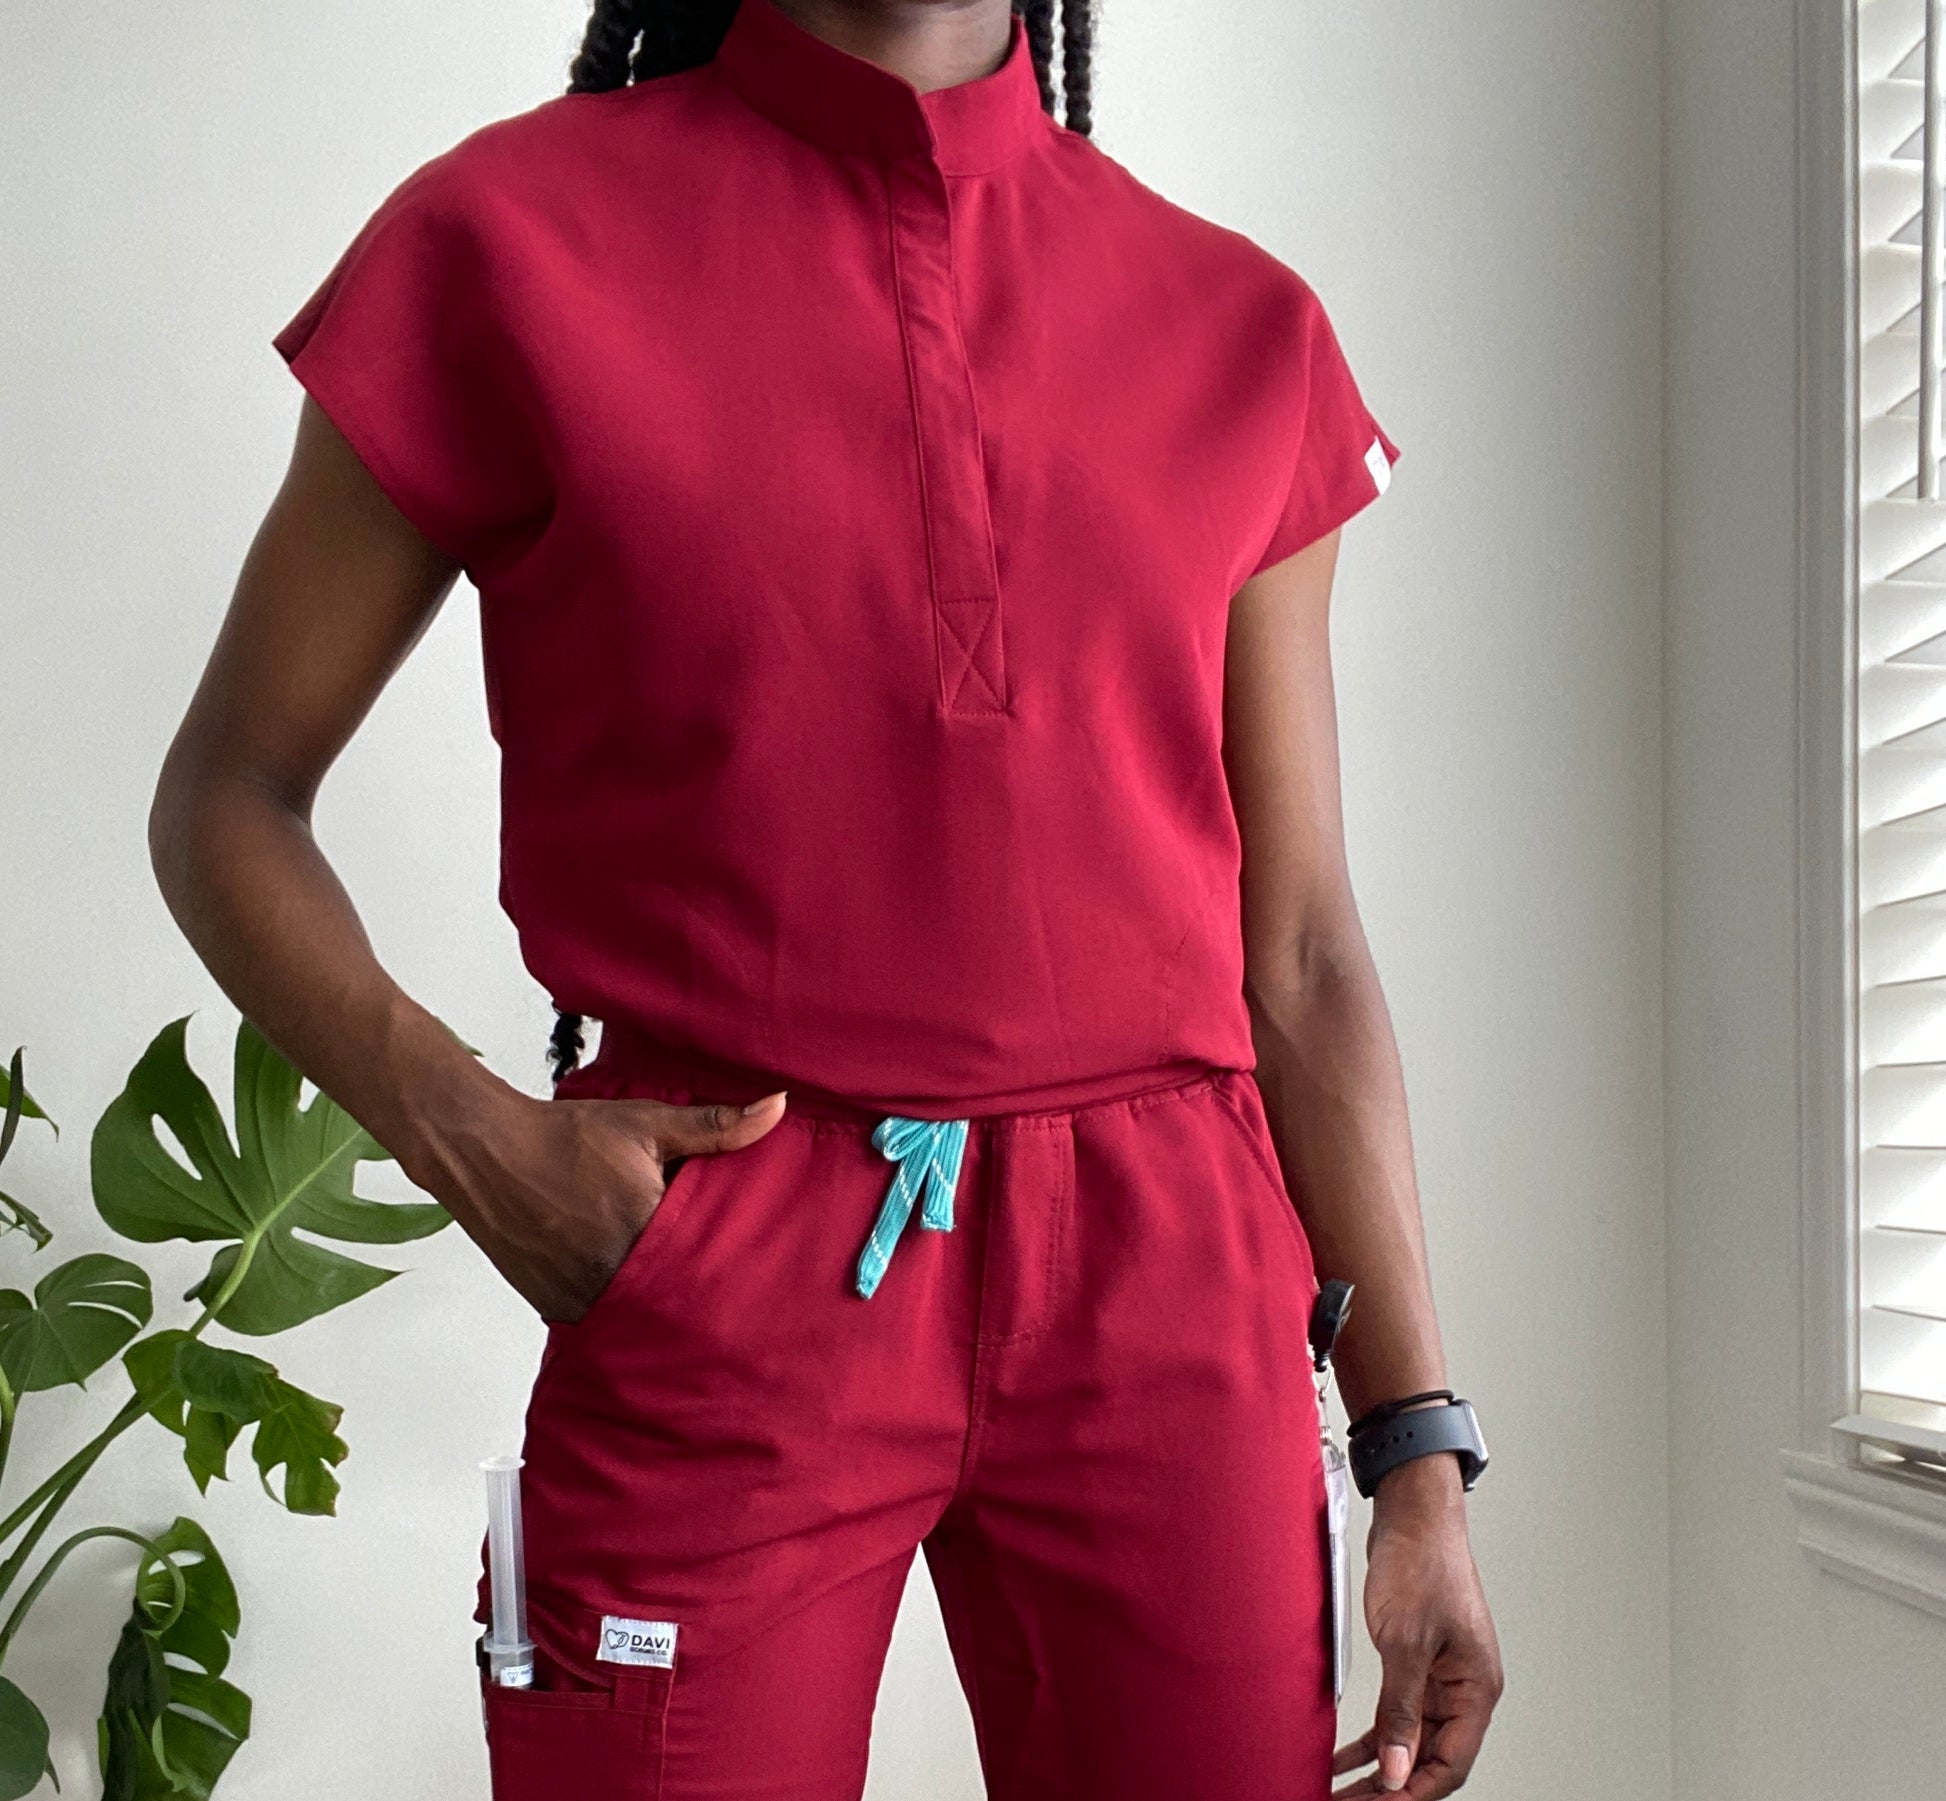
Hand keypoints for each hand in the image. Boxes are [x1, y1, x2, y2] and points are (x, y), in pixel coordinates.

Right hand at [399, 1078, 788, 1322]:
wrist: (487, 1152)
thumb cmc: (567, 1136)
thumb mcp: (646, 1123)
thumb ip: (717, 1126)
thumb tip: (778, 1107)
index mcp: (645, 1229)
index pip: (708, 1264)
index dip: (732, 1268)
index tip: (757, 1274)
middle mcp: (613, 1272)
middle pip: (675, 1297)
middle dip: (700, 1294)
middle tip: (735, 1301)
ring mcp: (581, 1296)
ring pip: (639, 1316)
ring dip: (661, 1308)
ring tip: (689, 1303)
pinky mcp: (556, 1308)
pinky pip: (603, 1321)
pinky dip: (622, 1313)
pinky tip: (639, 1300)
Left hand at [1332, 1454, 1501, 1797]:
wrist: (1411, 1513)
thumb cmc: (1422, 1563)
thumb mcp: (1406, 1643)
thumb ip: (1400, 1710)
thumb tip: (1395, 1768)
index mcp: (1477, 1688)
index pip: (1450, 1763)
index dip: (1412, 1791)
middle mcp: (1463, 1687)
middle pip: (1430, 1757)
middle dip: (1390, 1785)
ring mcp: (1440, 1674)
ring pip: (1411, 1738)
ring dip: (1378, 1764)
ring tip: (1342, 1788)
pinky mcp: (1416, 1659)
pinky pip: (1397, 1711)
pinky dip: (1373, 1733)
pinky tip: (1344, 1752)